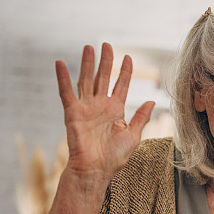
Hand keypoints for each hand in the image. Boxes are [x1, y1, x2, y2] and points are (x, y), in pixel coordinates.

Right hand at [56, 42, 154, 185]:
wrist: (96, 170)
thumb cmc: (114, 157)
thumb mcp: (133, 136)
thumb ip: (141, 117)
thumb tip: (152, 101)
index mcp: (116, 111)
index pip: (121, 86)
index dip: (125, 72)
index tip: (129, 57)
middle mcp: (100, 106)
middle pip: (103, 78)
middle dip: (106, 61)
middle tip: (107, 44)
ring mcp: (86, 108)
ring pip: (86, 80)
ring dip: (87, 64)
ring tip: (89, 47)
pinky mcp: (72, 113)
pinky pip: (66, 92)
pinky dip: (62, 78)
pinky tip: (60, 63)